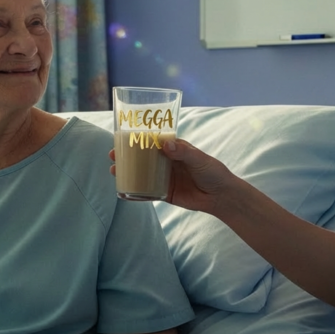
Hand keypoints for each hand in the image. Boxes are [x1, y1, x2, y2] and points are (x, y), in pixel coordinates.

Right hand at [110, 138, 239, 213]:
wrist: (221, 196)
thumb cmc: (213, 172)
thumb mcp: (199, 159)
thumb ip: (183, 152)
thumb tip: (165, 145)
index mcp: (174, 149)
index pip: (152, 141)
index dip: (137, 139)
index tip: (122, 137)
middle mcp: (166, 162)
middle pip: (142, 157)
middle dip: (126, 156)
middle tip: (113, 155)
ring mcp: (164, 178)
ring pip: (141, 174)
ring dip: (127, 173)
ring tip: (114, 171)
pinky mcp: (165, 193)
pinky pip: (147, 192)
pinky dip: (136, 192)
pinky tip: (124, 192)